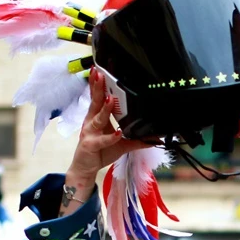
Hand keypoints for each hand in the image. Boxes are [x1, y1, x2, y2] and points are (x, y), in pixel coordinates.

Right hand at [65, 69, 145, 191]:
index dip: (99, 84)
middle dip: (97, 87)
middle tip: (100, 73)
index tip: (101, 71)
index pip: (98, 97)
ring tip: (110, 98)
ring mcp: (89, 133)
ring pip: (98, 118)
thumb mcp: (121, 144)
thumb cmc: (100, 152)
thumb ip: (137, 140)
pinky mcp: (90, 145)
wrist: (85, 168)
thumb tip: (154, 138)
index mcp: (96, 117)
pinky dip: (110, 137)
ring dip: (104, 108)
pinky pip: (102, 140)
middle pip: (95, 101)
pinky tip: (117, 133)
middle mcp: (91, 122)